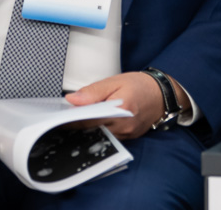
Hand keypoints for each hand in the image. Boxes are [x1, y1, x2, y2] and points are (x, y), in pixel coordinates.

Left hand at [65, 71, 185, 139]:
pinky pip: (109, 137)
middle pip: (93, 131)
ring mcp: (127, 134)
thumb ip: (92, 92)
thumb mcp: (114, 82)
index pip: (89, 120)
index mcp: (120, 110)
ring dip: (87, 131)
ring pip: (100, 136)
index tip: (58, 120)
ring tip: (72, 123)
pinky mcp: (129, 137)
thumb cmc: (139, 85)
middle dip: (77, 127)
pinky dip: (98, 132)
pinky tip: (89, 125)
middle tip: (61, 122)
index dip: (71, 121)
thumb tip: (72, 100)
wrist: (162, 94)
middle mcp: (124, 126)